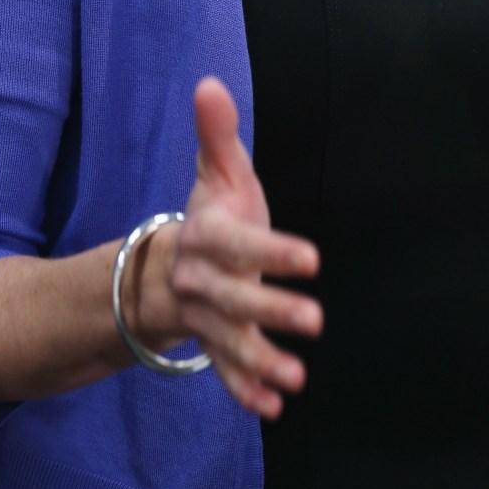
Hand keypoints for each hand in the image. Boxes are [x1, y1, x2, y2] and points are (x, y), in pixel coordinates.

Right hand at [121, 77, 322, 417]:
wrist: (172, 264)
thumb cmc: (213, 213)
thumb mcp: (219, 171)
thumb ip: (216, 131)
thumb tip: (209, 82)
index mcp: (204, 234)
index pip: (238, 245)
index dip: (273, 251)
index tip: (312, 259)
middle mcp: (199, 280)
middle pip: (233, 298)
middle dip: (271, 311)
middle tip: (315, 320)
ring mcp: (205, 317)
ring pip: (229, 341)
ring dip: (261, 360)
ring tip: (296, 378)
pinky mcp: (214, 344)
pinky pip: (225, 371)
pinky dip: (246, 389)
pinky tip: (273, 406)